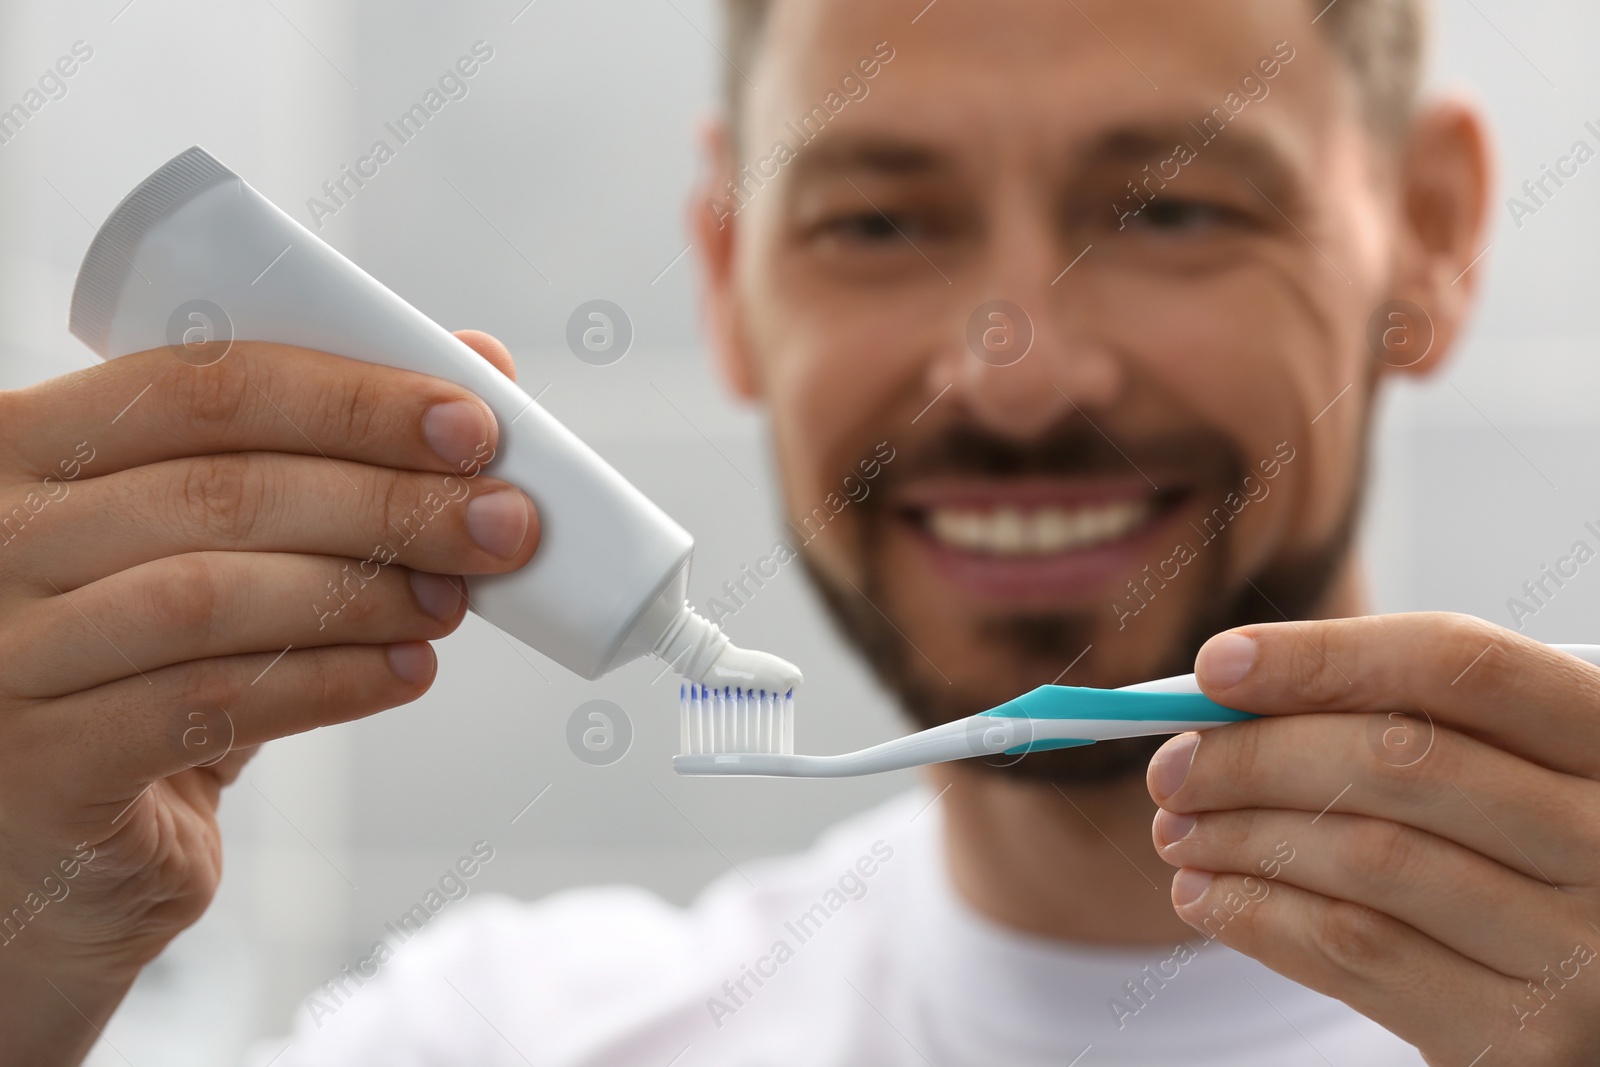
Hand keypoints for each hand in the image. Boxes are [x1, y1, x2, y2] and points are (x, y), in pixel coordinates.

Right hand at [0, 330, 535, 1065]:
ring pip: (215, 595)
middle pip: (221, 491)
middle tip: (504, 522)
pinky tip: (407, 672)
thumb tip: (483, 367)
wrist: (46, 839)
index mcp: (26, 441)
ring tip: (456, 601)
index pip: (201, 386)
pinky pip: (210, 705)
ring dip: (367, 594)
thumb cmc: (138, 662)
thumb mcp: (208, 546)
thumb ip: (319, 456)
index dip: (350, 400)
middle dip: (389, 502)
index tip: (473, 425)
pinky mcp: (37, 766)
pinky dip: (332, 683)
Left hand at [1147, 612, 1599, 1065]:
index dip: (1322, 656)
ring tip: (1176, 830)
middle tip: (1171, 766)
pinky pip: (1356, 955)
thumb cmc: (1522, 856)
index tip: (1215, 665)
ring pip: (1365, 860)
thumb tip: (1223, 689)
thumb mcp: (1501, 770)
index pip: (1456, 665)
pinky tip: (1205, 894)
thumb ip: (1394, 720)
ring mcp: (1580, 948)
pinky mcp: (1523, 1038)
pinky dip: (1256, 916)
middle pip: (1397, 760)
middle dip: (1255, 757)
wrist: (1591, 1003)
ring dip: (1239, 838)